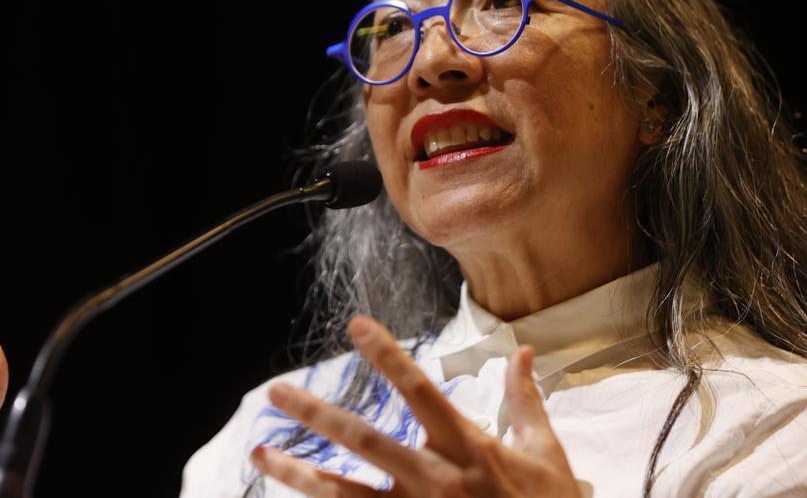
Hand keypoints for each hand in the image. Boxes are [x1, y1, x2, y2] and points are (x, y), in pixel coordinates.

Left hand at [250, 316, 580, 496]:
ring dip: (297, 474)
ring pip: (344, 495)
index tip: (357, 325)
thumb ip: (525, 401)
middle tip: (276, 391)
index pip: (420, 392)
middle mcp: (437, 482)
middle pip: (366, 442)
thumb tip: (522, 352)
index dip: (388, 357)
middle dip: (317, 415)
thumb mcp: (547, 454)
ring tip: (259, 455)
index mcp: (470, 450)